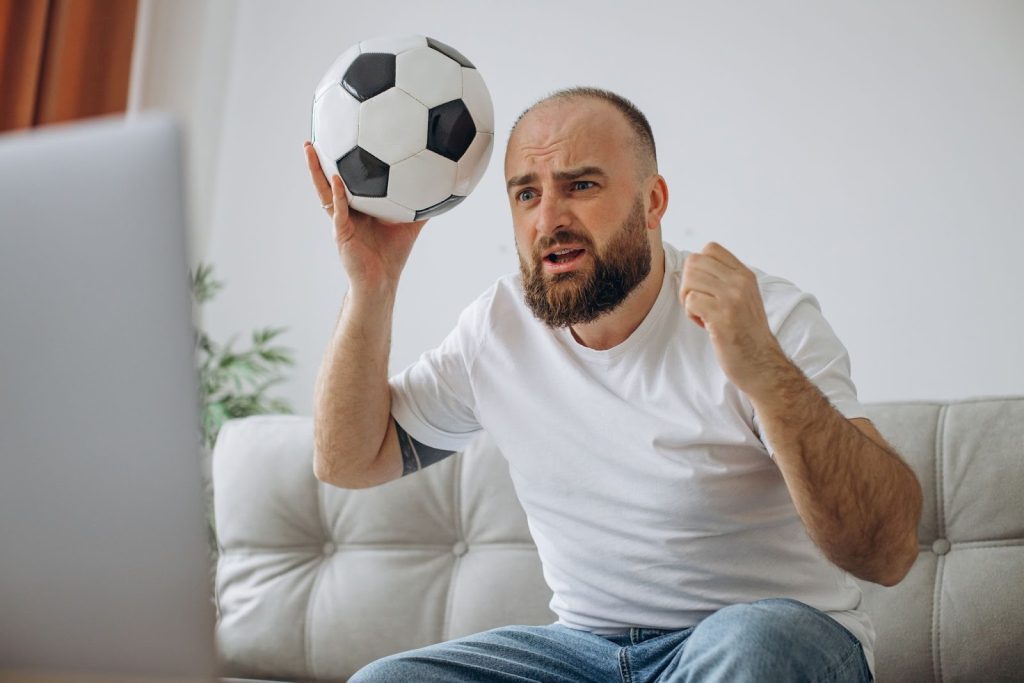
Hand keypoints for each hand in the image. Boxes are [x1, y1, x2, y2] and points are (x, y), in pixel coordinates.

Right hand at [304, 140, 426, 290]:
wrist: (382, 280)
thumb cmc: (392, 254)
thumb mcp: (411, 222)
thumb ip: (422, 204)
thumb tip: (442, 186)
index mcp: (358, 207)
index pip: (347, 179)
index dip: (341, 160)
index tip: (338, 136)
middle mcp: (346, 211)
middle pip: (328, 180)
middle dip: (319, 160)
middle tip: (312, 136)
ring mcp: (340, 221)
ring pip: (324, 190)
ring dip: (316, 170)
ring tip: (309, 149)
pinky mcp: (341, 232)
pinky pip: (338, 209)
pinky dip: (338, 194)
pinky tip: (337, 178)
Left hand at [679, 241, 788, 396]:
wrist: (762, 363)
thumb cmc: (746, 333)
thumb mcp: (744, 297)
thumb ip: (726, 279)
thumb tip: (695, 264)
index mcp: (745, 275)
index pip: (710, 248)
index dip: (699, 267)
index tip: (706, 288)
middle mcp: (740, 282)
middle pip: (694, 262)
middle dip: (688, 283)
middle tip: (699, 303)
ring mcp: (732, 299)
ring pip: (689, 280)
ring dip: (688, 299)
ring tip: (703, 314)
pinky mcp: (722, 317)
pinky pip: (691, 301)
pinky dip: (691, 314)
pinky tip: (705, 325)